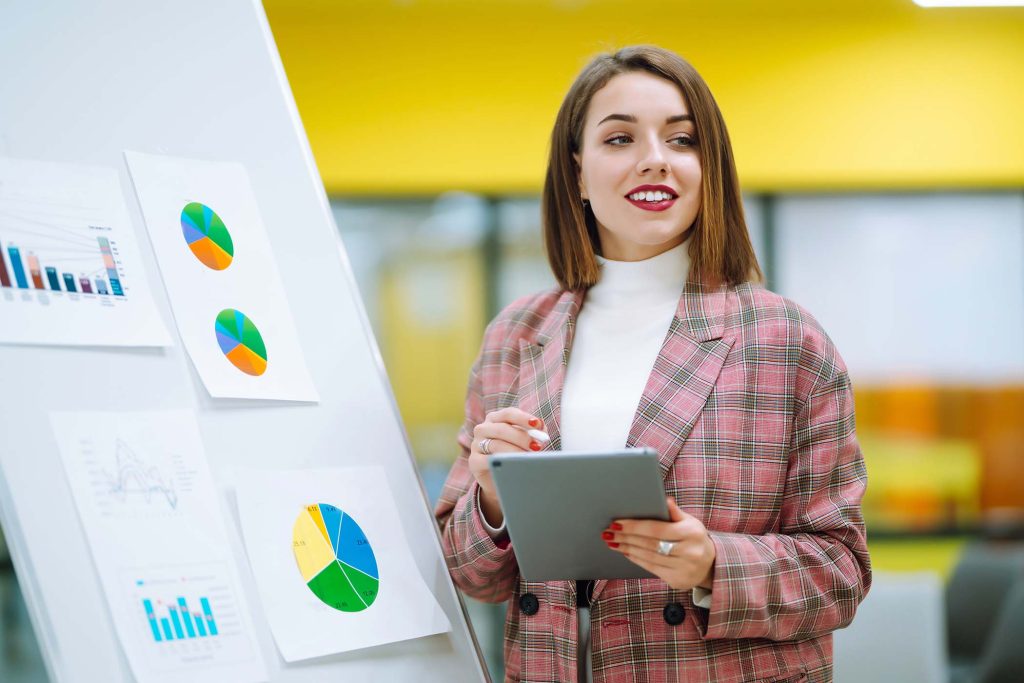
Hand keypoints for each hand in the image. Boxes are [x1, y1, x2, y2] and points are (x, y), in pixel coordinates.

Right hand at [469, 408, 545, 526]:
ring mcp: (476, 444)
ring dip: (514, 451)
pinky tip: (513, 467)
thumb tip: (542, 431)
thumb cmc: (515, 456)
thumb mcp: (525, 442)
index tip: (538, 424)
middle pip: (502, 428)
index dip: (523, 418)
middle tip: (537, 446)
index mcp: (496, 419)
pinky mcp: (473, 461)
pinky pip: (486, 460)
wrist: (500, 480)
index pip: (509, 414)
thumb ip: (533, 434)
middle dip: (522, 437)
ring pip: (495, 444)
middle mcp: (483, 428)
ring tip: (529, 458)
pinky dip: (500, 463)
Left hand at [603, 497, 715, 590]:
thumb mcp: (690, 521)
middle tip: (608, 532)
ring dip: (627, 548)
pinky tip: (625, 552)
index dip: (634, 526)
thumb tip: (664, 500)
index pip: (657, 529)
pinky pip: (651, 568)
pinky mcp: (677, 580)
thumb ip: (675, 512)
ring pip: (648, 557)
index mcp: (691, 532)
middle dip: (626, 537)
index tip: (617, 523)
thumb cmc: (694, 538)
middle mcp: (689, 551)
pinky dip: (636, 559)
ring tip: (612, 541)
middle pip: (650, 543)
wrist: (710, 565)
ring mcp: (684, 568)